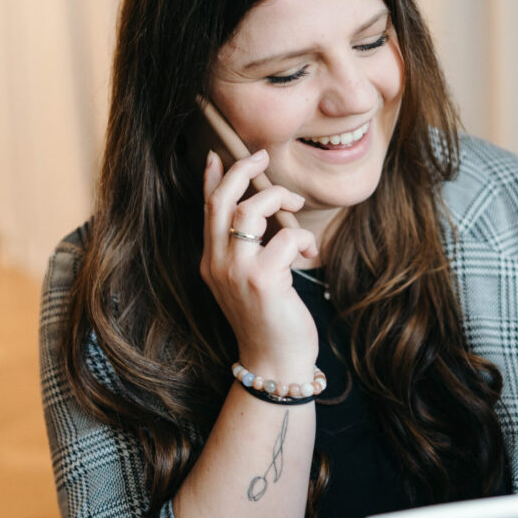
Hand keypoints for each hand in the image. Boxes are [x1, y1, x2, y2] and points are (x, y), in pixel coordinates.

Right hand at [200, 149, 318, 372]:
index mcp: (212, 261)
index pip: (207, 210)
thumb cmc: (269, 320)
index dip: (211, 178)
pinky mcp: (262, 279)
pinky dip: (303, 238)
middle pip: (222, 201)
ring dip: (279, 198)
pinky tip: (310, 253)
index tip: (217, 154)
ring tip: (296, 206)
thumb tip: (260, 210)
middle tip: (262, 158)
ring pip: (251, 209)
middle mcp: (217, 263)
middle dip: (242, 171)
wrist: (274, 362)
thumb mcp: (249, 280)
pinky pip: (285, 236)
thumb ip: (247, 248)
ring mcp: (236, 271)